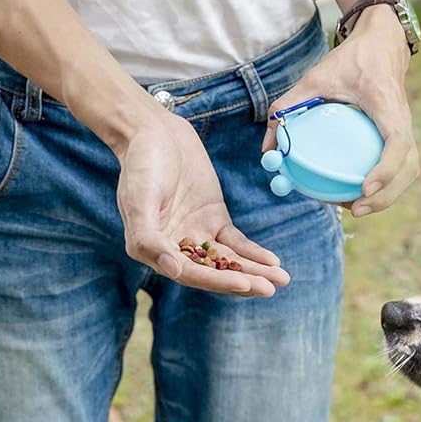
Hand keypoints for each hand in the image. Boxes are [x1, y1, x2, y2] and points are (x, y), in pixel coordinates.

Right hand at [116, 113, 289, 296]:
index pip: (190, 274)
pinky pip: (237, 243)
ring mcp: (197, 236)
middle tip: (271, 289)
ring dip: (254, 271)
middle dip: (244, 281)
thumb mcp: (138, 201)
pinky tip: (273, 262)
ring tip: (282, 279)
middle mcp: (175, 250)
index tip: (245, 285)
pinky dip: (254, 253)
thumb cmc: (141, 166)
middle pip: (214, 272)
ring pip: (229, 261)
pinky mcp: (214, 221)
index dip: (218, 281)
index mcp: (153, 251)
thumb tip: (173, 271)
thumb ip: (150, 238)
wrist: (155, 133)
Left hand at [262, 4, 418, 217]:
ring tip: (357, 208)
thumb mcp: (314, 77)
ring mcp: (407, 130)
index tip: (364, 187)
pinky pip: (402, 168)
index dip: (385, 169)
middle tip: (355, 209)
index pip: (397, 142)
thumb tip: (267, 149)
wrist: (381, 45)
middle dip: (386, 195)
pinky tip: (359, 195)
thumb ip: (288, 106)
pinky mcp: (403, 137)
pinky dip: (386, 186)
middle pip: (408, 167)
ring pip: (408, 172)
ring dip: (388, 196)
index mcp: (387, 104)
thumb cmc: (349, 60)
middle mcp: (403, 120)